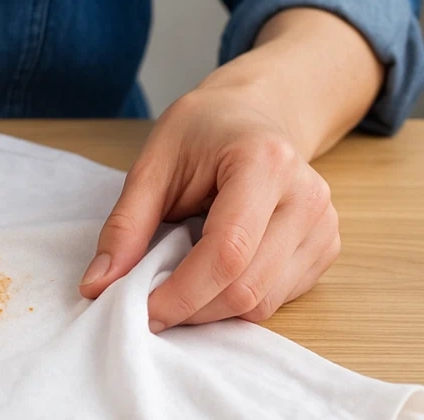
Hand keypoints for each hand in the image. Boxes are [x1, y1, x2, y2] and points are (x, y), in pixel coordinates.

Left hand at [78, 85, 339, 329]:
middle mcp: (307, 196)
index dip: (181, 293)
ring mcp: (323, 226)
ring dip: (211, 309)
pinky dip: (235, 300)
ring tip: (179, 279)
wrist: (254, 114)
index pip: (227, 251)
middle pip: (247, 287)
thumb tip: (98, 284)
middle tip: (149, 302)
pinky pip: (276, 299)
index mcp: (264, 162)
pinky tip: (212, 272)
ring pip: (263, 303)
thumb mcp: (153, 163)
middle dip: (191, 309)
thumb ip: (126, 225)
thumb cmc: (203, 131)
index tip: (140, 308)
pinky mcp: (325, 248)